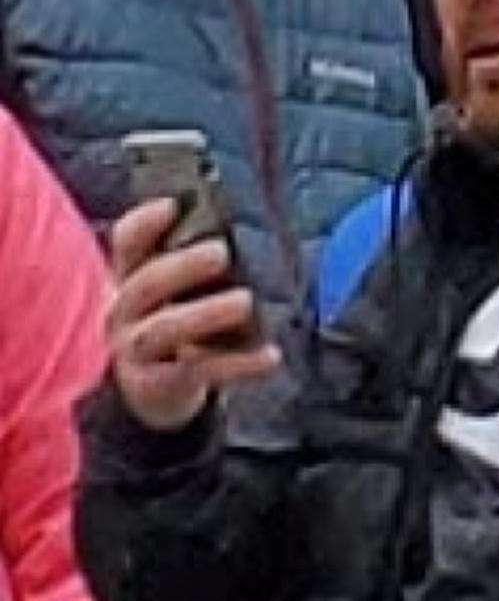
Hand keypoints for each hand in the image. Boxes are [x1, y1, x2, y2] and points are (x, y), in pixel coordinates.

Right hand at [108, 198, 280, 431]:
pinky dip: (239, 364)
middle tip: (221, 252)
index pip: (126, 243)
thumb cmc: (173, 328)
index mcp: (128, 279)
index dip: (145, 223)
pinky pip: (202, 370)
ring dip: (207, 313)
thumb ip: (194, 268)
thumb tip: (249, 235)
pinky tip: (270, 356)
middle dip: (183, 266)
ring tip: (245, 301)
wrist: (152, 395)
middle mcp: (124, 311)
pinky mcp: (161, 384)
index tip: (173, 205)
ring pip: (167, 328)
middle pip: (147, 283)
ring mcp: (138, 350)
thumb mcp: (171, 294)